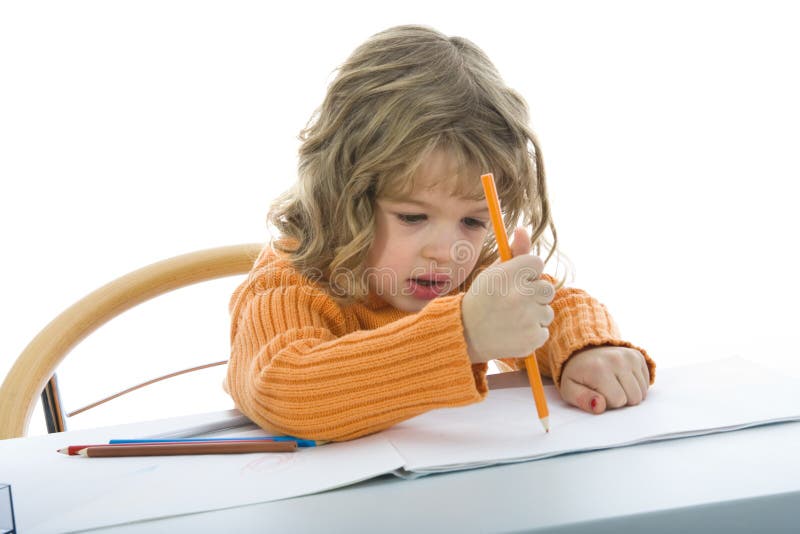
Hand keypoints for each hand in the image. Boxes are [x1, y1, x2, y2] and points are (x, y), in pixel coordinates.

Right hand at [462, 228, 554, 363]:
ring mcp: (528, 318)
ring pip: (547, 311)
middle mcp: (519, 295)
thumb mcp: (493, 273)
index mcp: (507, 275)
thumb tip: (523, 228)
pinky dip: (532, 333)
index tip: (516, 281)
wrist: (465, 335)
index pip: (537, 263)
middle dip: (534, 294)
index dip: (528, 272)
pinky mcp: (532, 338)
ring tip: (512, 318)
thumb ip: (513, 252)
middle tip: (514, 302)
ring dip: (534, 315)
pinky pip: (544, 331)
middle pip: (547, 288)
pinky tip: (514, 332)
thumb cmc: (482, 299)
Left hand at [559, 346, 649, 412]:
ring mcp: (629, 356)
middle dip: (621, 399)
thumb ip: (582, 400)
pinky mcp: (637, 355)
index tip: (597, 393)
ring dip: (629, 393)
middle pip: (634, 398)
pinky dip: (635, 385)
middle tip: (606, 389)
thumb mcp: (569, 389)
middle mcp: (617, 360)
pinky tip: (621, 379)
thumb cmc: (576, 374)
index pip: (618, 401)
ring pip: (642, 392)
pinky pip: (646, 383)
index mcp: (599, 369)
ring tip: (613, 385)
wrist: (581, 350)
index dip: (608, 403)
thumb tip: (599, 407)